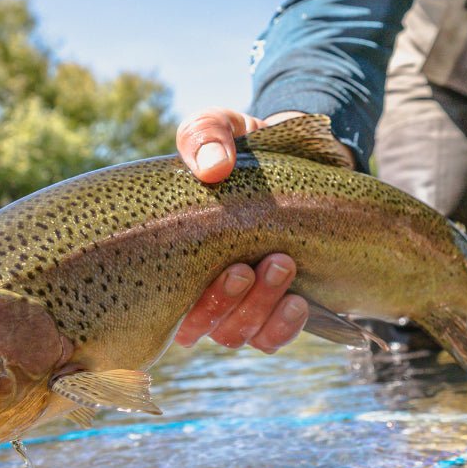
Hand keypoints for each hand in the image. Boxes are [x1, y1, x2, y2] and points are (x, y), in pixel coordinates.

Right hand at [174, 109, 311, 353]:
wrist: (299, 159)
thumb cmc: (242, 149)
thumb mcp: (219, 127)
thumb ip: (207, 135)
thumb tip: (212, 167)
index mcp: (176, 258)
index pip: (168, 308)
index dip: (194, 306)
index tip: (230, 267)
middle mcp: (202, 290)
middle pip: (207, 327)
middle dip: (231, 302)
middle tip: (254, 265)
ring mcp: (240, 305)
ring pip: (238, 335)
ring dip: (261, 308)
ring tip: (283, 264)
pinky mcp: (274, 310)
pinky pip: (270, 340)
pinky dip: (283, 327)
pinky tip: (298, 302)